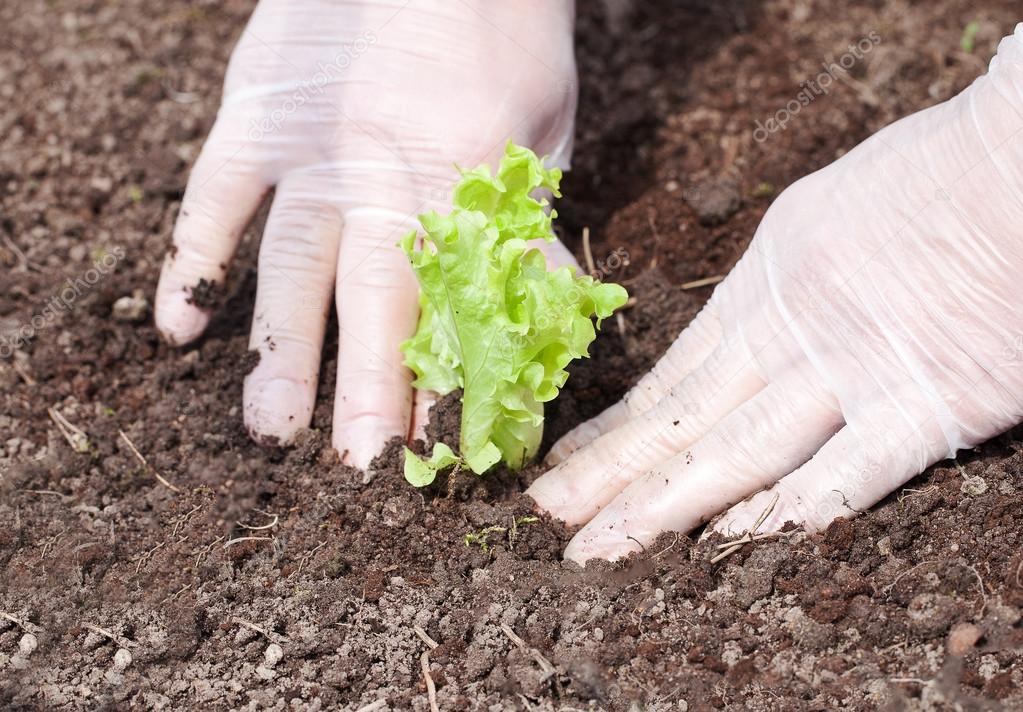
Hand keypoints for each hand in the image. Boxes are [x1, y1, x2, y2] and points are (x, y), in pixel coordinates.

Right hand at [154, 0, 577, 465]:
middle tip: (361, 468)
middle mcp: (384, 167)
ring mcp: (312, 143)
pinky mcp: (257, 114)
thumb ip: (529, 224)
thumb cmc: (502, 32)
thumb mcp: (546, 128)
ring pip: (291, 263)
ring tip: (272, 430)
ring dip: (280, 349)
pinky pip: (216, 195)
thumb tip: (542, 320)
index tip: (451, 451)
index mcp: (469, 172)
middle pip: (375, 295)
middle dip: (369, 387)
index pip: (459, 301)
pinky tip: (178, 329)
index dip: (454, 379)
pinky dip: (193, 259)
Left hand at [528, 25, 1022, 563]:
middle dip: (610, 481)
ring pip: (739, 455)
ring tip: (602, 556)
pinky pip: (848, 476)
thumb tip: (749, 332)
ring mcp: (853, 371)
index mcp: (762, 284)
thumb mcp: (821, 215)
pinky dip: (790, 518)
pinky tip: (731, 553)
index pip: (671, 376)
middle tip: (549, 524)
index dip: (614, 428)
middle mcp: (790, 331)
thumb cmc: (933, 174)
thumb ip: (778, 283)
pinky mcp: (931, 404)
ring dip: (666, 512)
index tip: (565, 464)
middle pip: (683, 423)